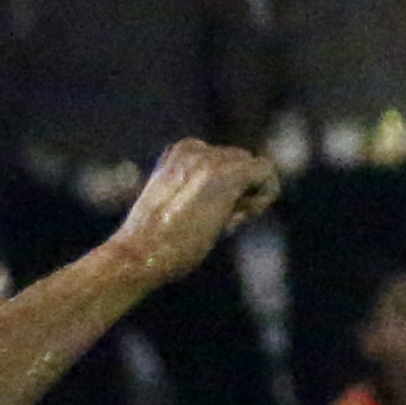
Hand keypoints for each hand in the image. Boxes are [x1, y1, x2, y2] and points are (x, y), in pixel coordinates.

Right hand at [104, 140, 277, 287]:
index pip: (222, 161)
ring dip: (245, 199)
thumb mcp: (173, 205)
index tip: (201, 217)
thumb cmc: (153, 243)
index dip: (222, 192)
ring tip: (218, 224)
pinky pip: (267, 174)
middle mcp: (194, 148)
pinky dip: (263, 197)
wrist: (139, 256)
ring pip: (255, 169)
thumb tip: (234, 198)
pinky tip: (238, 218)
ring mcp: (211, 159)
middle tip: (212, 224)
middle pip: (241, 163)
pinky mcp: (230, 174)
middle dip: (236, 193)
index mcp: (178, 153)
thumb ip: (199, 190)